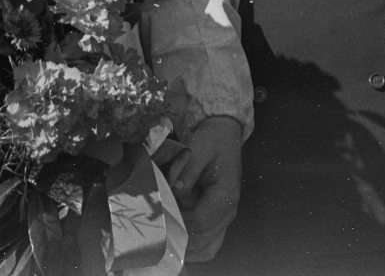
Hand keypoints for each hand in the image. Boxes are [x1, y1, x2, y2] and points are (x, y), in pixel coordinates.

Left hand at [157, 115, 241, 259]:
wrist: (224, 137)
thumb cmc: (211, 142)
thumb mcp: (197, 149)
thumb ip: (185, 172)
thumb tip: (173, 192)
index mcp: (226, 195)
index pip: (199, 220)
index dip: (176, 221)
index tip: (156, 214)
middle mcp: (229, 212)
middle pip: (202, 240)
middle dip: (177, 236)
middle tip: (156, 226)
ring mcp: (224, 219)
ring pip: (206, 249)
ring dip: (184, 246)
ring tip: (164, 235)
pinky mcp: (218, 221)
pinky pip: (207, 245)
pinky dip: (192, 248)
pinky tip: (175, 238)